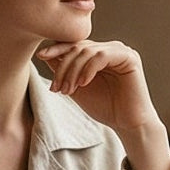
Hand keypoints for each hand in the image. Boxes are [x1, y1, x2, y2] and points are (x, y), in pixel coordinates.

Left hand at [36, 40, 156, 133]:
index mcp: (97, 53)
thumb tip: (46, 56)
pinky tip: (83, 84)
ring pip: (88, 51)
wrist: (127, 124)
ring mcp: (119, 51)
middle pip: (78, 47)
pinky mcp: (129, 57)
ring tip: (69, 91)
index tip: (41, 57)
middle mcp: (109, 49)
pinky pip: (102, 55)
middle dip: (63, 67)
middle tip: (57, 88)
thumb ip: (65, 72)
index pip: (74, 44)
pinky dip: (88, 69)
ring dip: (73, 71)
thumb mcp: (77, 88)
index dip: (56, 48)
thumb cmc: (105, 108)